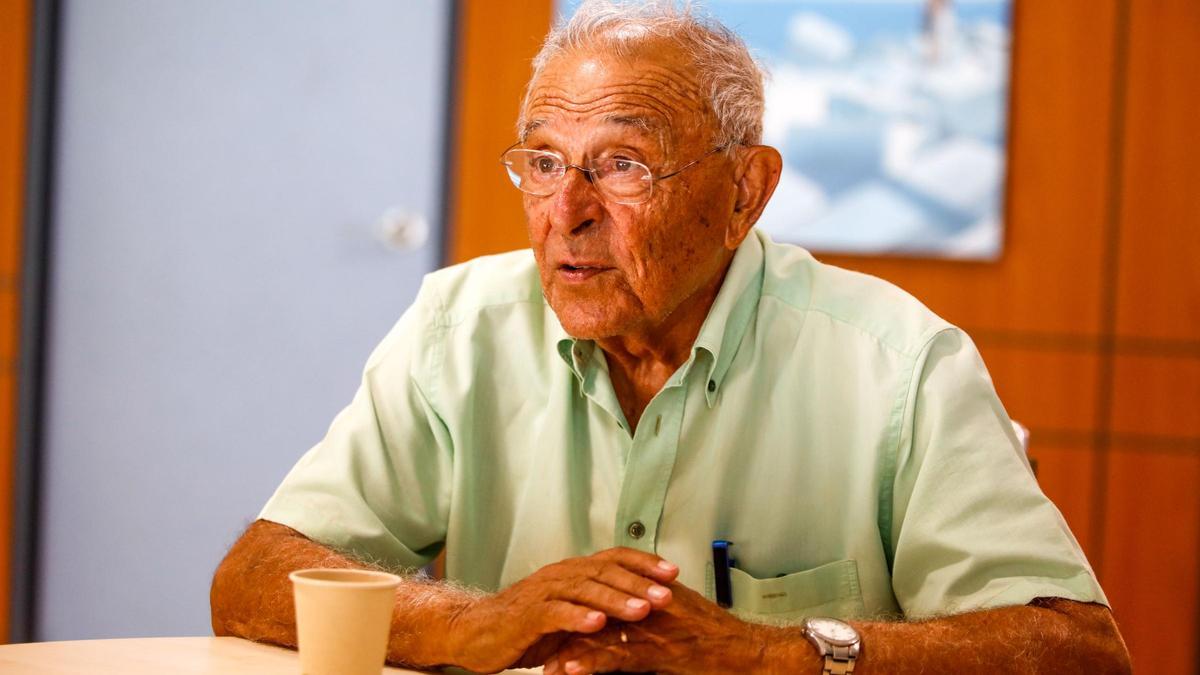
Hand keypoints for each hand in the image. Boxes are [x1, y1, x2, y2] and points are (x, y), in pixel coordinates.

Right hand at [443, 547, 678, 672]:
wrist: (478, 632)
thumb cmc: (528, 624)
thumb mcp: (570, 612)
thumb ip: (599, 606)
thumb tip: (643, 605)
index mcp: (574, 571)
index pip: (614, 558)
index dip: (644, 563)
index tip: (673, 571)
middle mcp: (561, 575)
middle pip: (605, 572)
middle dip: (639, 583)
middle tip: (667, 595)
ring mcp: (543, 593)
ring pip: (584, 590)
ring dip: (615, 600)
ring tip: (642, 610)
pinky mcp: (527, 615)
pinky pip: (555, 613)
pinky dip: (577, 617)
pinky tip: (597, 623)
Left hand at [543, 581, 776, 674]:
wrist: (747, 651)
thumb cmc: (719, 637)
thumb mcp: (683, 611)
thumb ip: (656, 605)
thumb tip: (633, 609)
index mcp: (651, 592)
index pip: (606, 594)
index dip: (579, 607)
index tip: (556, 621)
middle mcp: (647, 605)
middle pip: (596, 611)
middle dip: (567, 628)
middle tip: (541, 643)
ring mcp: (651, 629)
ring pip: (599, 635)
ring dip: (569, 650)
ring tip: (546, 664)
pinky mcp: (657, 653)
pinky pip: (616, 657)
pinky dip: (589, 662)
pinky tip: (569, 669)